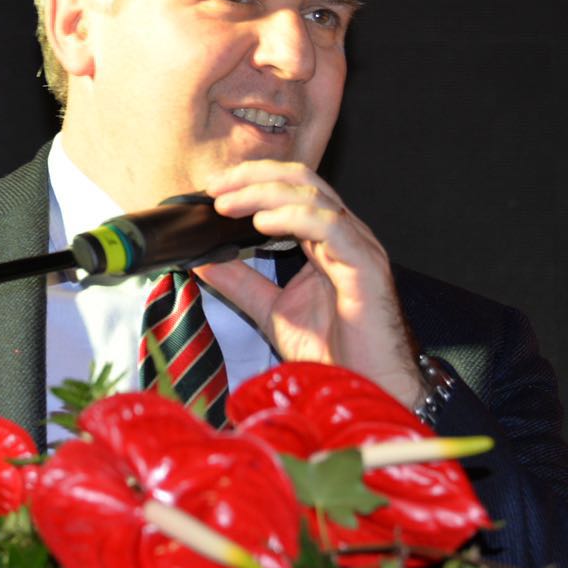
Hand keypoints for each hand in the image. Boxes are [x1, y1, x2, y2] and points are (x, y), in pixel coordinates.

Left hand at [194, 160, 424, 409]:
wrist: (364, 389)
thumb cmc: (333, 354)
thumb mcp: (271, 311)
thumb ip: (241, 283)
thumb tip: (202, 260)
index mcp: (326, 239)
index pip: (291, 188)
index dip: (251, 181)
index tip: (212, 189)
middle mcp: (345, 235)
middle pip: (301, 181)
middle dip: (253, 178)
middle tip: (214, 188)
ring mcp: (358, 247)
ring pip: (313, 197)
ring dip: (264, 194)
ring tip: (228, 205)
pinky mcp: (365, 267)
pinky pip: (331, 227)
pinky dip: (294, 217)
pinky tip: (263, 222)